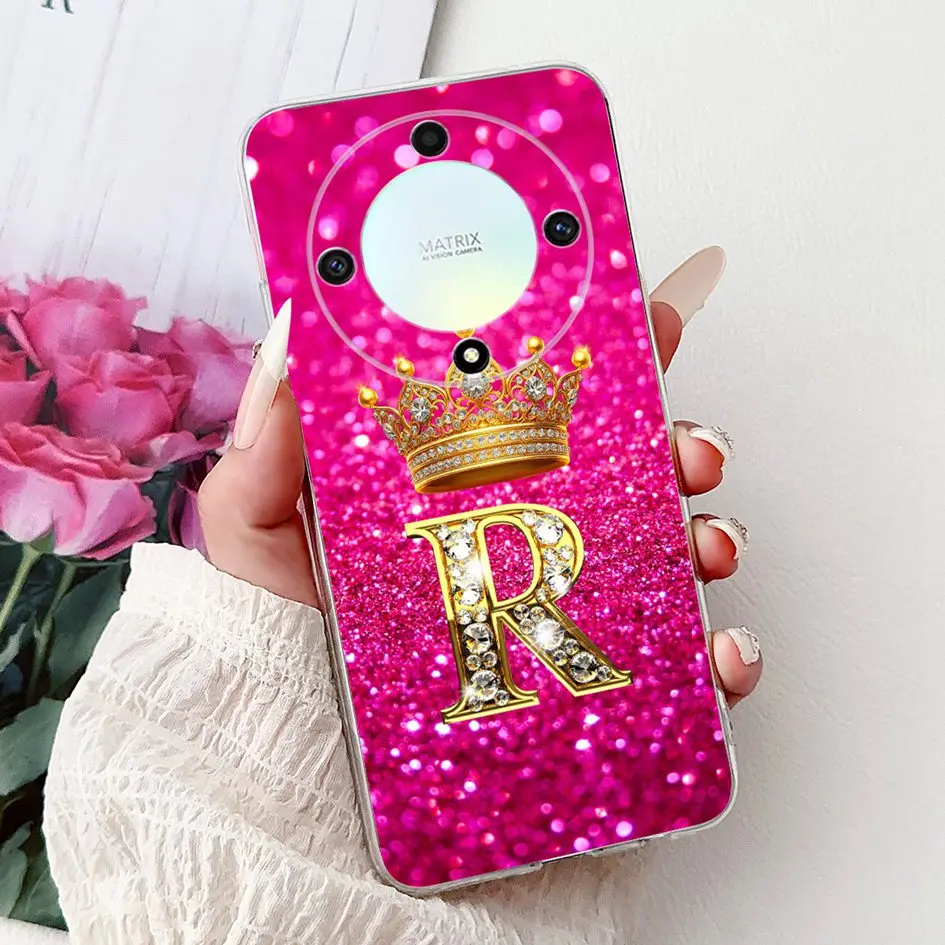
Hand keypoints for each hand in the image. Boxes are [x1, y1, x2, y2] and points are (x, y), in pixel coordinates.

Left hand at [198, 247, 761, 704]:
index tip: (642, 322)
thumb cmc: (273, 663)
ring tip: (706, 543)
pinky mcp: (586, 699)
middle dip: (675, 448)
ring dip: (707, 539)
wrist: (300, 789)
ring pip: (663, 563)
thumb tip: (294, 336)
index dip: (597, 364)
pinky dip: (715, 661)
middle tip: (686, 444)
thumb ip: (266, 449)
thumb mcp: (255, 541)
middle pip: (624, 479)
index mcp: (455, 500)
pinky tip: (718, 652)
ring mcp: (557, 623)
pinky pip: (675, 677)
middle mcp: (516, 553)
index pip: (537, 417)